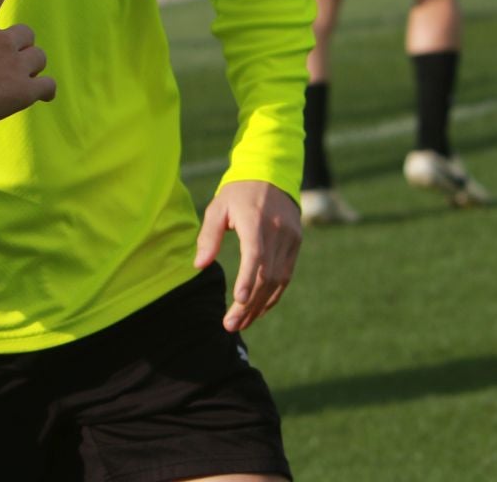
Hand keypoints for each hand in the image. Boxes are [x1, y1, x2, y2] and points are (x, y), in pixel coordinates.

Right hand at [0, 0, 54, 140]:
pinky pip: (47, 86)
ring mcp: (14, 65)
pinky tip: (43, 96)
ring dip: (31, 67)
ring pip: (38, 58)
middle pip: (25, 33)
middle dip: (19, 44)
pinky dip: (46, 90)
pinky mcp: (22, 91)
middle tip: (7, 59)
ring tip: (19, 80)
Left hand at [194, 180, 301, 332]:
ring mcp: (290, 239)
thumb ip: (208, 236)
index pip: (255, 254)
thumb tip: (200, 265)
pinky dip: (272, 295)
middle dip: (248, 304)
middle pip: (266, 275)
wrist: (272, 173)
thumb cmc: (238, 192)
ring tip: (241, 323)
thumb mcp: (217, 207)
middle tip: (230, 324)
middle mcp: (277, 231)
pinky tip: (258, 309)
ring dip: (260, 305)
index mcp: (256, 220)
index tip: (237, 301)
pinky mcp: (296, 244)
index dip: (247, 279)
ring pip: (278, 280)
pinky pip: (286, 276)